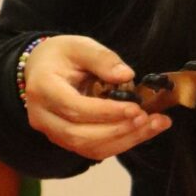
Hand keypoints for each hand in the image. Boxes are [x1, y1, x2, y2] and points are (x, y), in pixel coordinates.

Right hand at [21, 35, 170, 159]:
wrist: (40, 69)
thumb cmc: (61, 55)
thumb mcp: (80, 45)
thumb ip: (102, 59)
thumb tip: (127, 76)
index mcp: (43, 88)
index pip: (74, 108)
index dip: (106, 112)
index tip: (135, 108)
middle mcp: (43, 116)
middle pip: (80, 135)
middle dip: (118, 130)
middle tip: (149, 118)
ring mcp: (52, 132)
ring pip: (87, 147)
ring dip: (125, 139)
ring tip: (154, 125)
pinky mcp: (65, 140)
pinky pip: (92, 150)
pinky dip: (120, 143)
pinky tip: (143, 131)